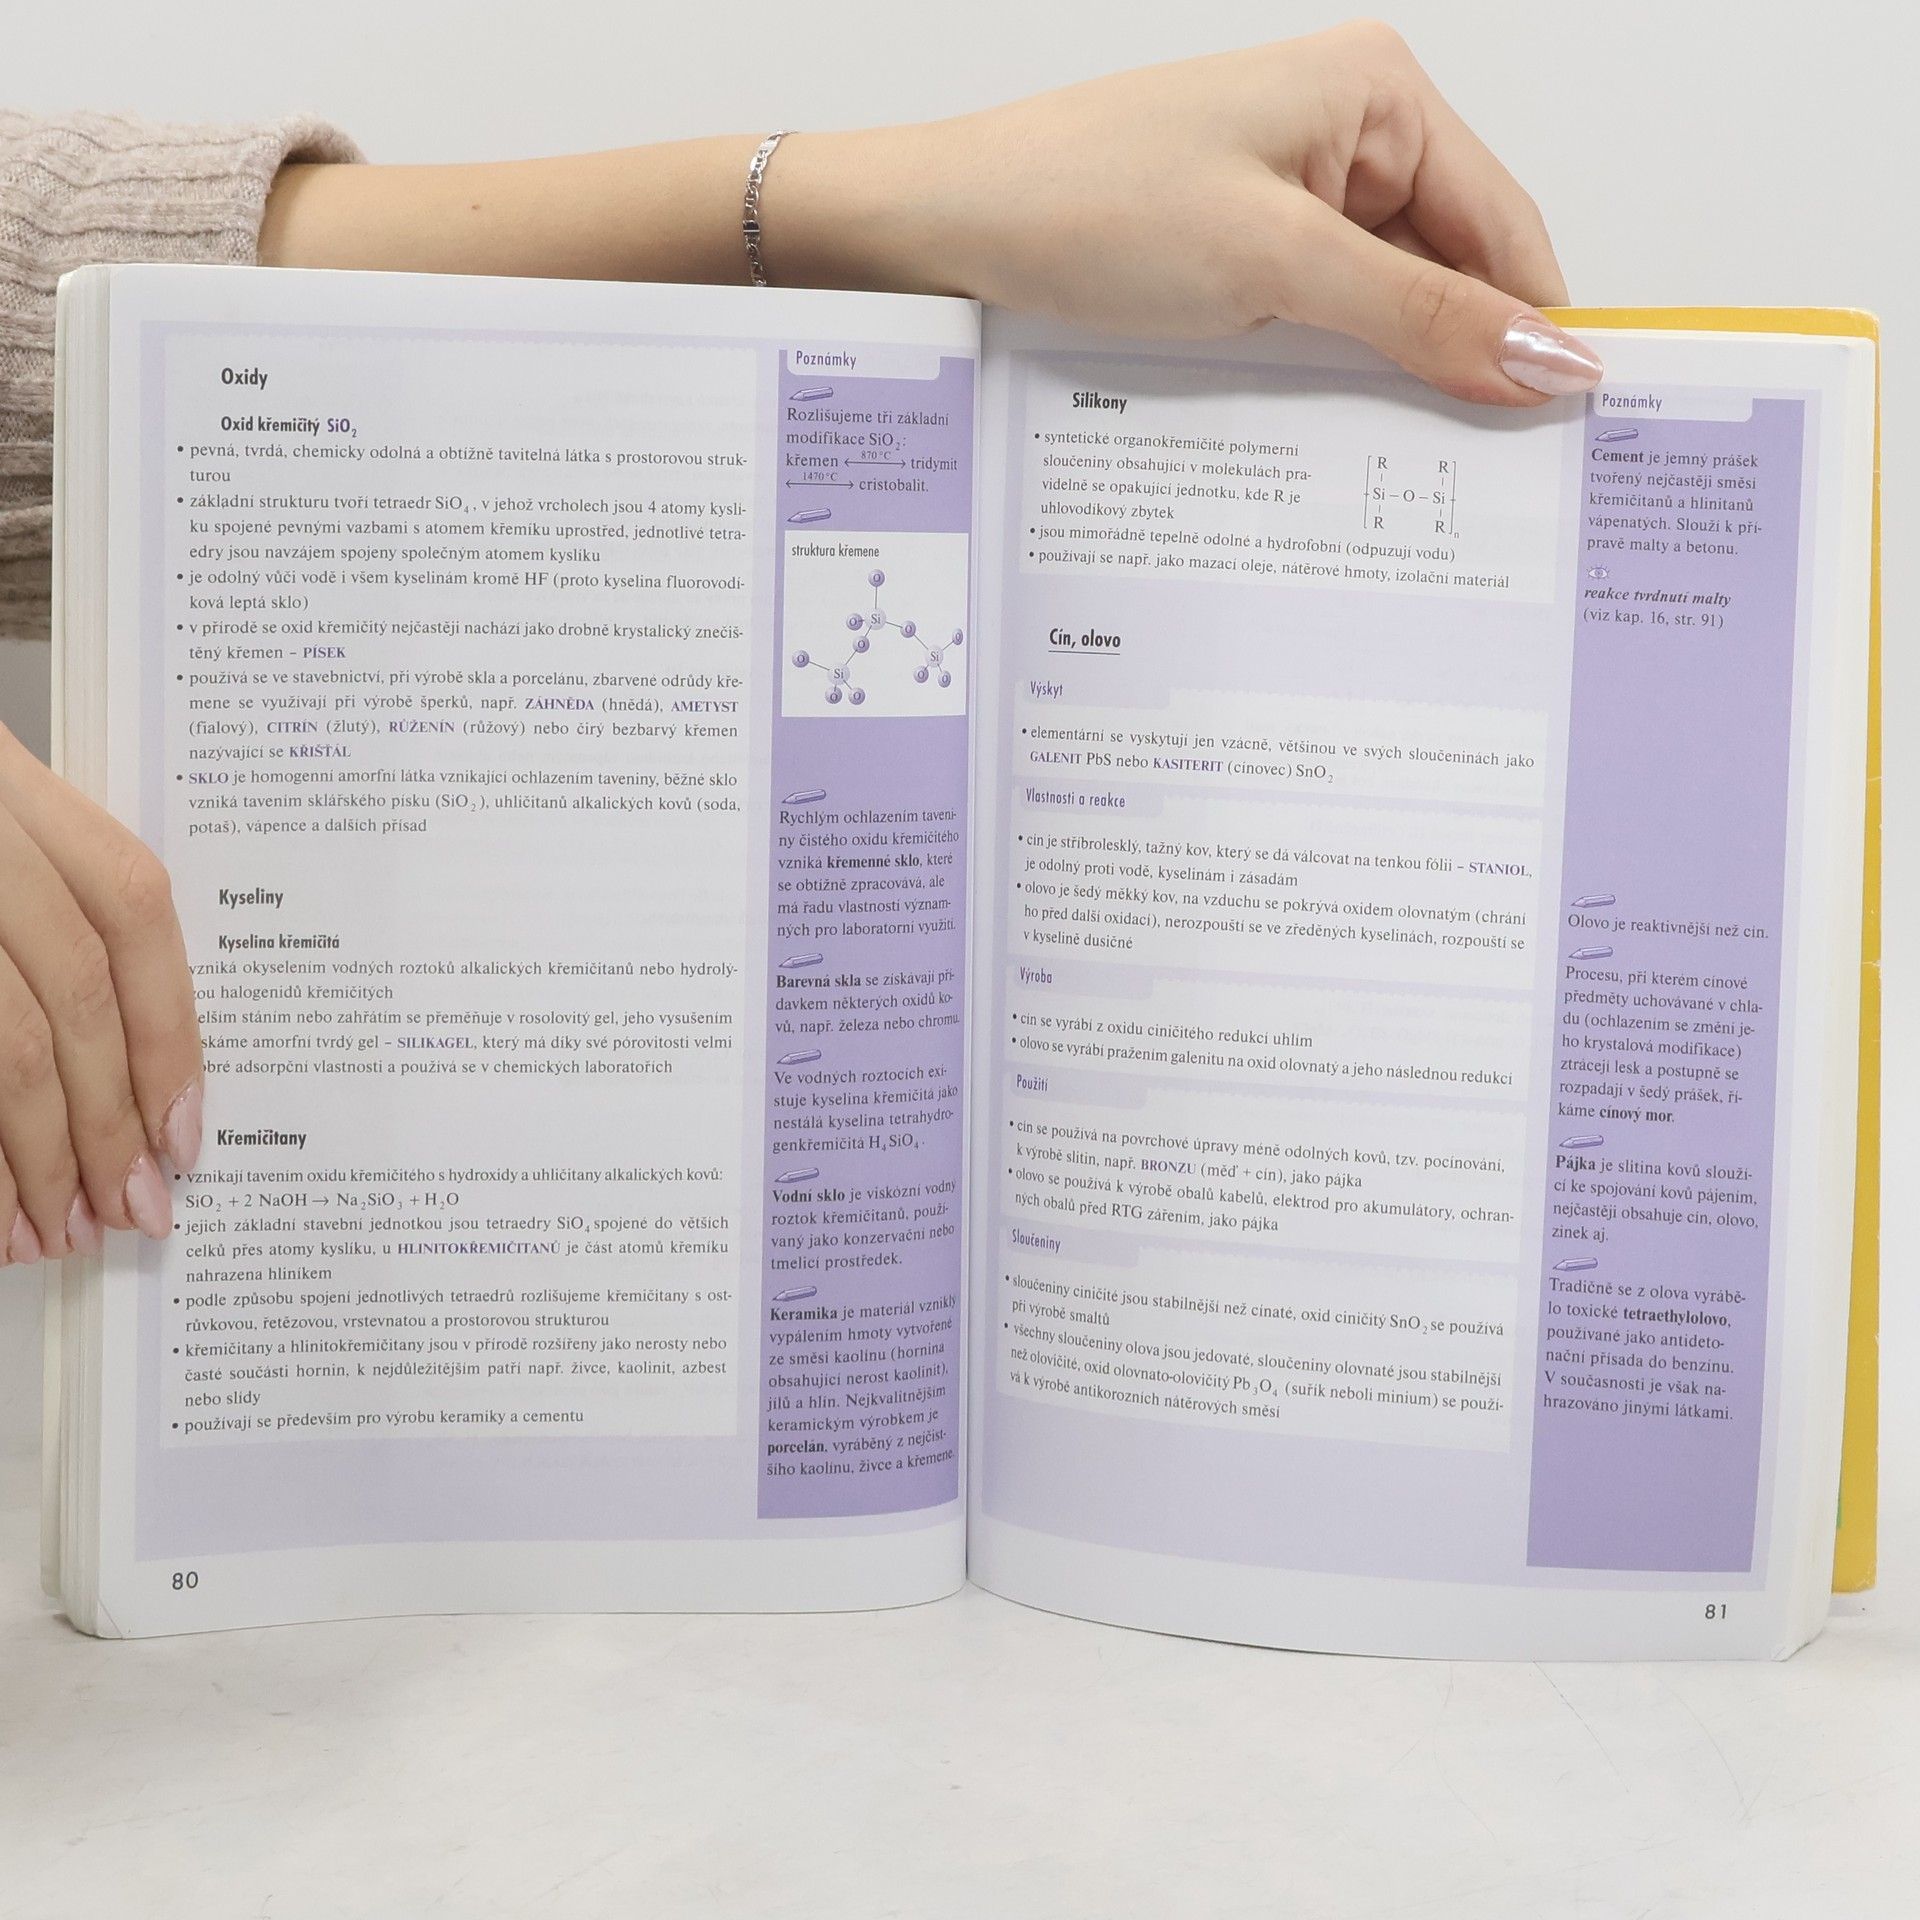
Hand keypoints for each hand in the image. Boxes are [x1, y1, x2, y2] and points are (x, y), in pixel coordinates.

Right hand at [0, 725, 199, 1263]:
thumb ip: (56, 919)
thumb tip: (137, 1074)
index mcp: (11, 788)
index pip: (132, 910)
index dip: (169, 1032)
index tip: (184, 1136)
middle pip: (72, 992)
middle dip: (106, 1121)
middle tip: (131, 1210)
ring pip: (3, 1042)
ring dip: (33, 1157)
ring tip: (51, 1233)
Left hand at [786, 20, 1597, 404]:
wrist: (945, 230)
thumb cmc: (1086, 205)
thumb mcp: (1275, 265)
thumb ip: (1420, 317)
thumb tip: (1551, 361)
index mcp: (1377, 95)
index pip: (1506, 229)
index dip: (1538, 331)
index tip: (1563, 436)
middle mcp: (1347, 134)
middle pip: (1455, 271)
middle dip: (1463, 364)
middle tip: (1486, 482)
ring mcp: (1292, 194)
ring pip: (1388, 306)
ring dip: (1394, 380)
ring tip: (1407, 470)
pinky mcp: (1245, 249)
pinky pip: (1325, 319)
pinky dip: (1335, 375)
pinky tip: (1332, 436)